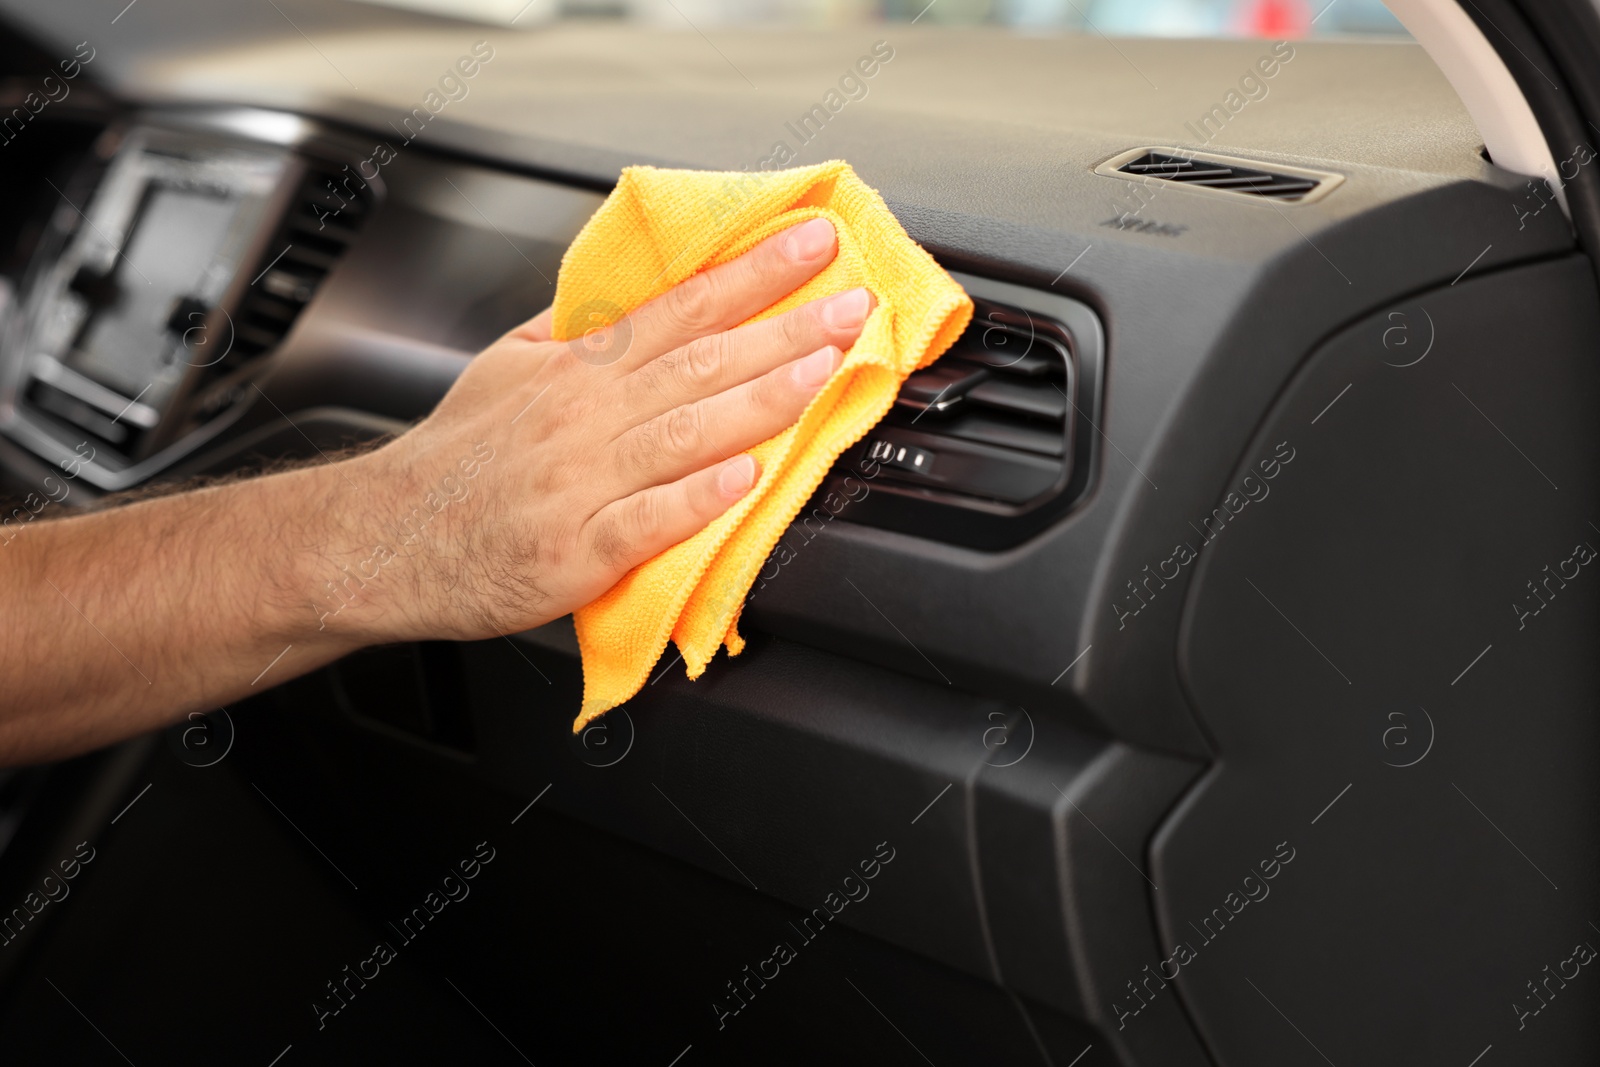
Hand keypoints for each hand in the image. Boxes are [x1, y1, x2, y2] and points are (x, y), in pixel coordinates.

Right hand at [338, 217, 870, 642]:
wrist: (386, 540)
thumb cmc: (454, 460)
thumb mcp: (505, 368)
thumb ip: (575, 332)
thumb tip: (631, 293)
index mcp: (576, 369)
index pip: (678, 307)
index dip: (751, 273)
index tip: (810, 245)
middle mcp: (584, 416)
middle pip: (698, 361)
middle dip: (784, 328)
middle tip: (851, 305)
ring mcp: (581, 483)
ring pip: (684, 431)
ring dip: (761, 399)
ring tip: (823, 373)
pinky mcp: (574, 550)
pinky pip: (645, 520)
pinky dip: (696, 498)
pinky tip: (744, 478)